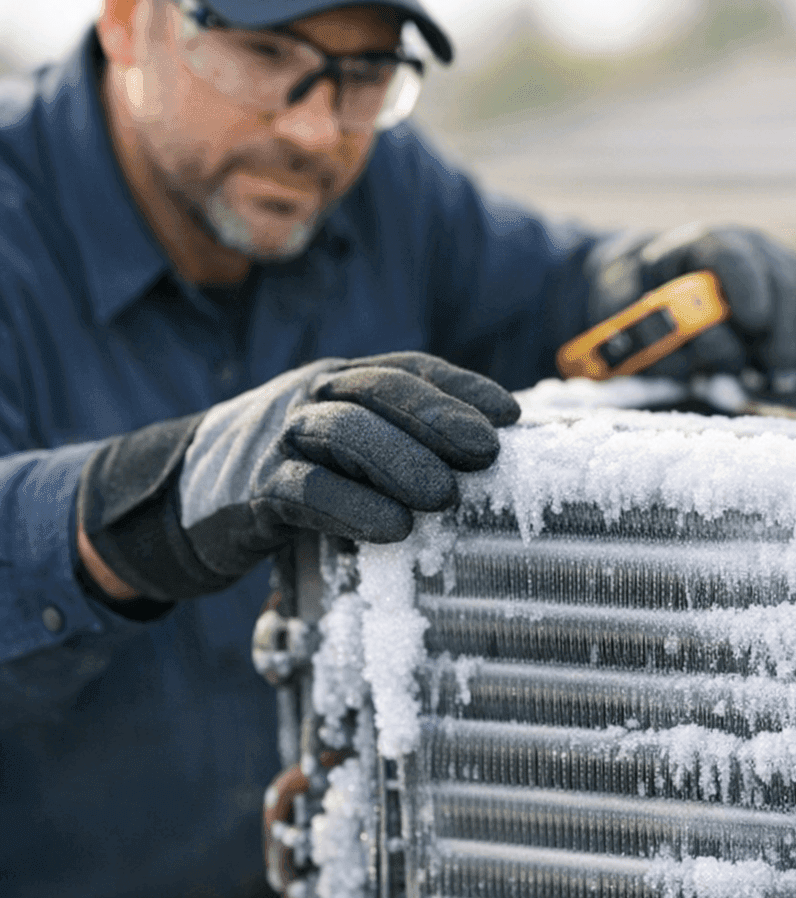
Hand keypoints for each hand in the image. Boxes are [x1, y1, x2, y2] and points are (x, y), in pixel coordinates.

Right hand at [77, 353, 518, 602]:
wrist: (182, 505)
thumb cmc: (292, 477)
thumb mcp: (348, 452)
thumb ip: (401, 447)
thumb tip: (490, 468)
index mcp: (342, 381)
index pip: (408, 368)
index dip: (461, 387)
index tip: (511, 416)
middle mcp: (311, 396)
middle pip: (378, 390)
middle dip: (438, 417)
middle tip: (486, 452)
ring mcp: (278, 437)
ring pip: (344, 430)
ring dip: (401, 461)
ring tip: (445, 496)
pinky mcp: (253, 490)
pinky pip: (305, 489)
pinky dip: (353, 507)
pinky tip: (393, 529)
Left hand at [585, 225, 795, 380]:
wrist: (661, 282)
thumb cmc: (641, 299)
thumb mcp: (623, 311)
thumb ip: (644, 333)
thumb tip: (684, 359)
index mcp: (699, 244)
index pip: (732, 255)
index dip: (747, 286)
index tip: (753, 322)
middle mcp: (747, 245)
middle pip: (781, 277)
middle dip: (782, 330)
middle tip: (773, 371)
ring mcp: (777, 260)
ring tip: (782, 375)